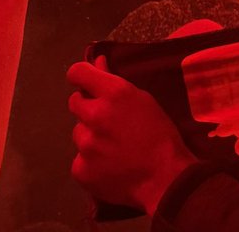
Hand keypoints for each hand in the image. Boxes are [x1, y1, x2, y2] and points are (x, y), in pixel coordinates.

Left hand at [67, 58, 196, 214]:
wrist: (164, 177)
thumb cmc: (160, 133)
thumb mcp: (142, 99)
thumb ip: (115, 81)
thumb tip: (97, 62)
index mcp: (114, 93)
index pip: (78, 72)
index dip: (81, 75)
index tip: (87, 82)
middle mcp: (95, 115)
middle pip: (75, 102)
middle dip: (88, 106)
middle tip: (105, 118)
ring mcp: (85, 144)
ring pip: (78, 132)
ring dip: (90, 134)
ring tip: (111, 146)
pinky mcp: (80, 169)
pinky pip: (79, 158)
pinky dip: (90, 160)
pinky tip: (107, 164)